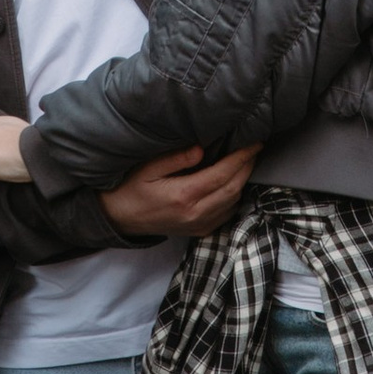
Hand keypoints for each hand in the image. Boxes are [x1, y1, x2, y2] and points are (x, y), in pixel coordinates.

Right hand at [102, 144, 259, 238]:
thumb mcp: (147, 168)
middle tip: (254, 147)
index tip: (254, 142)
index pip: (223, 174)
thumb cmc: (130, 189)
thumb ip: (175, 158)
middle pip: (233, 188)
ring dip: (242, 181)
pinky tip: (231, 182)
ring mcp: (198, 225)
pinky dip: (234, 197)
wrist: (118, 218)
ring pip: (233, 202)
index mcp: (184, 196)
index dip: (242, 157)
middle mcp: (195, 214)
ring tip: (244, 161)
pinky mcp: (198, 231)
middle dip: (247, 167)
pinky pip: (226, 214)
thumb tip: (201, 148)